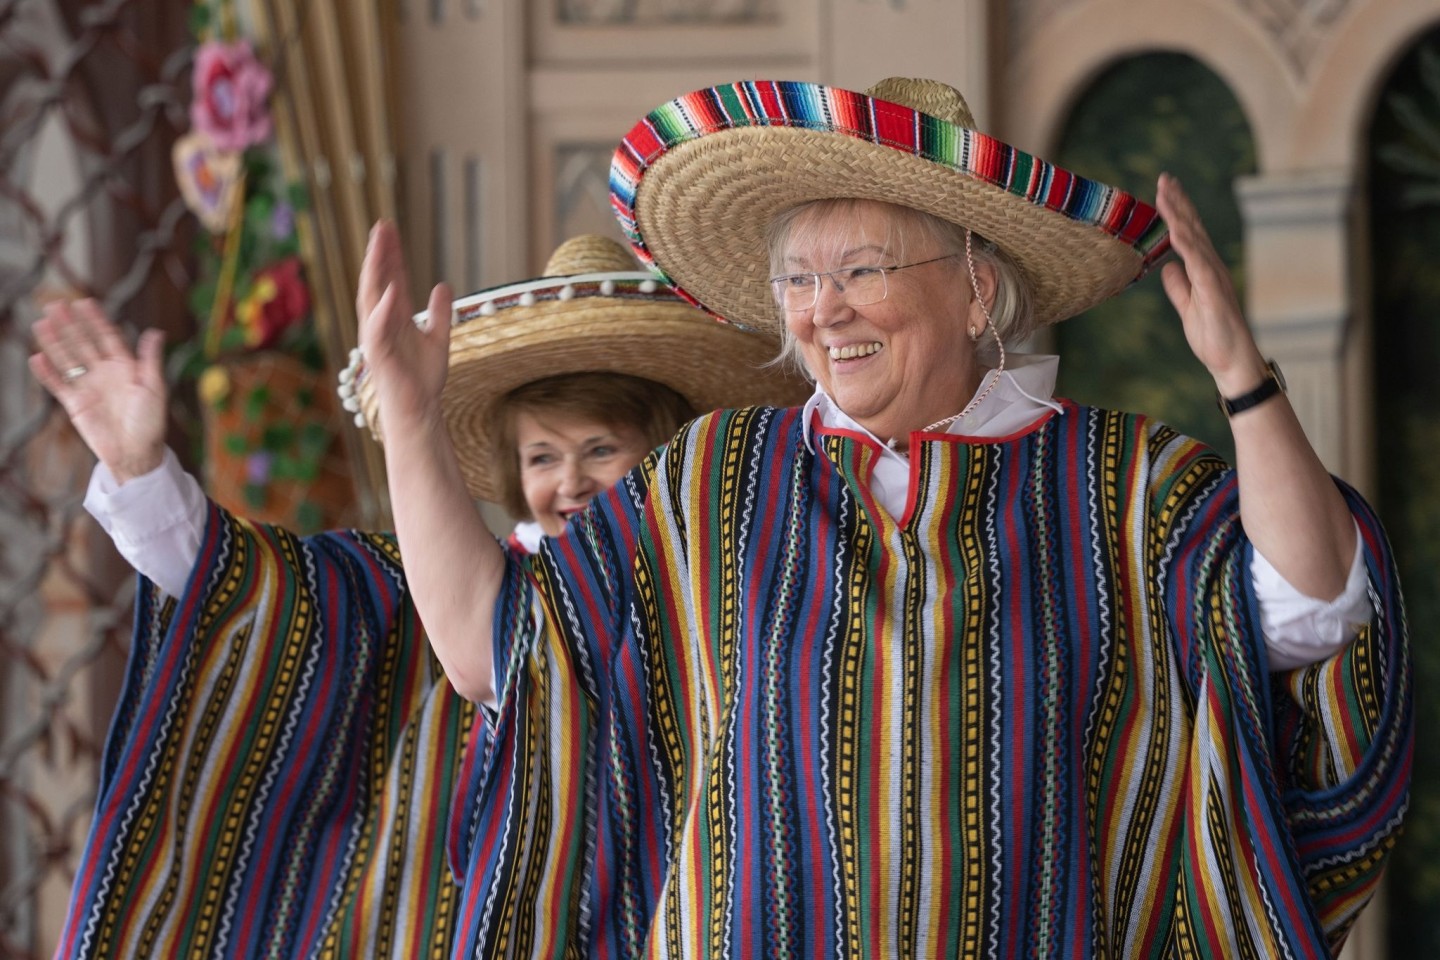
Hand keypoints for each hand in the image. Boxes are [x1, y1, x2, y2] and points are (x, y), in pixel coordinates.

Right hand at [29, 299, 167, 482]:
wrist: (136, 453)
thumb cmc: (151, 422)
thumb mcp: (154, 388)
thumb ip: (150, 360)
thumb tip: (155, 332)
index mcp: (125, 367)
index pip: (107, 337)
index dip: (96, 320)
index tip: (84, 302)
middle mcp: (104, 373)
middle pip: (83, 343)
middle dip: (69, 324)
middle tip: (55, 304)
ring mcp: (88, 387)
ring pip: (67, 359)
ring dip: (54, 342)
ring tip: (41, 323)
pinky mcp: (75, 404)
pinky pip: (57, 385)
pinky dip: (46, 373)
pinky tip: (36, 357)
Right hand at [355, 220, 452, 433]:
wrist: (420, 409)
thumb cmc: (423, 378)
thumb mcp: (438, 337)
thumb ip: (438, 312)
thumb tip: (442, 285)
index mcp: (393, 317)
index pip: (390, 278)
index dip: (390, 254)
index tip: (389, 228)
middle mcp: (380, 323)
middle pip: (377, 282)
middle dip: (378, 254)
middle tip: (382, 226)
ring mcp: (377, 337)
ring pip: (373, 298)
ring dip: (375, 272)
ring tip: (380, 246)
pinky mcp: (379, 355)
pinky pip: (380, 329)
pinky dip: (385, 309)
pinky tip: (392, 289)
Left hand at [1155, 172, 1267, 395]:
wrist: (1231, 362)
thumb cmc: (1213, 336)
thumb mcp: (1187, 307)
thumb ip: (1178, 287)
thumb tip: (1167, 267)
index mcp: (1204, 270)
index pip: (1189, 234)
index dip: (1177, 211)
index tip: (1164, 189)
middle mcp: (1211, 267)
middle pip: (1193, 228)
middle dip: (1178, 202)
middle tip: (1165, 178)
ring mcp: (1214, 278)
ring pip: (1194, 240)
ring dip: (1180, 215)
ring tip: (1165, 193)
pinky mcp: (1214, 292)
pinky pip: (1199, 264)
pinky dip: (1187, 245)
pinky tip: (1176, 229)